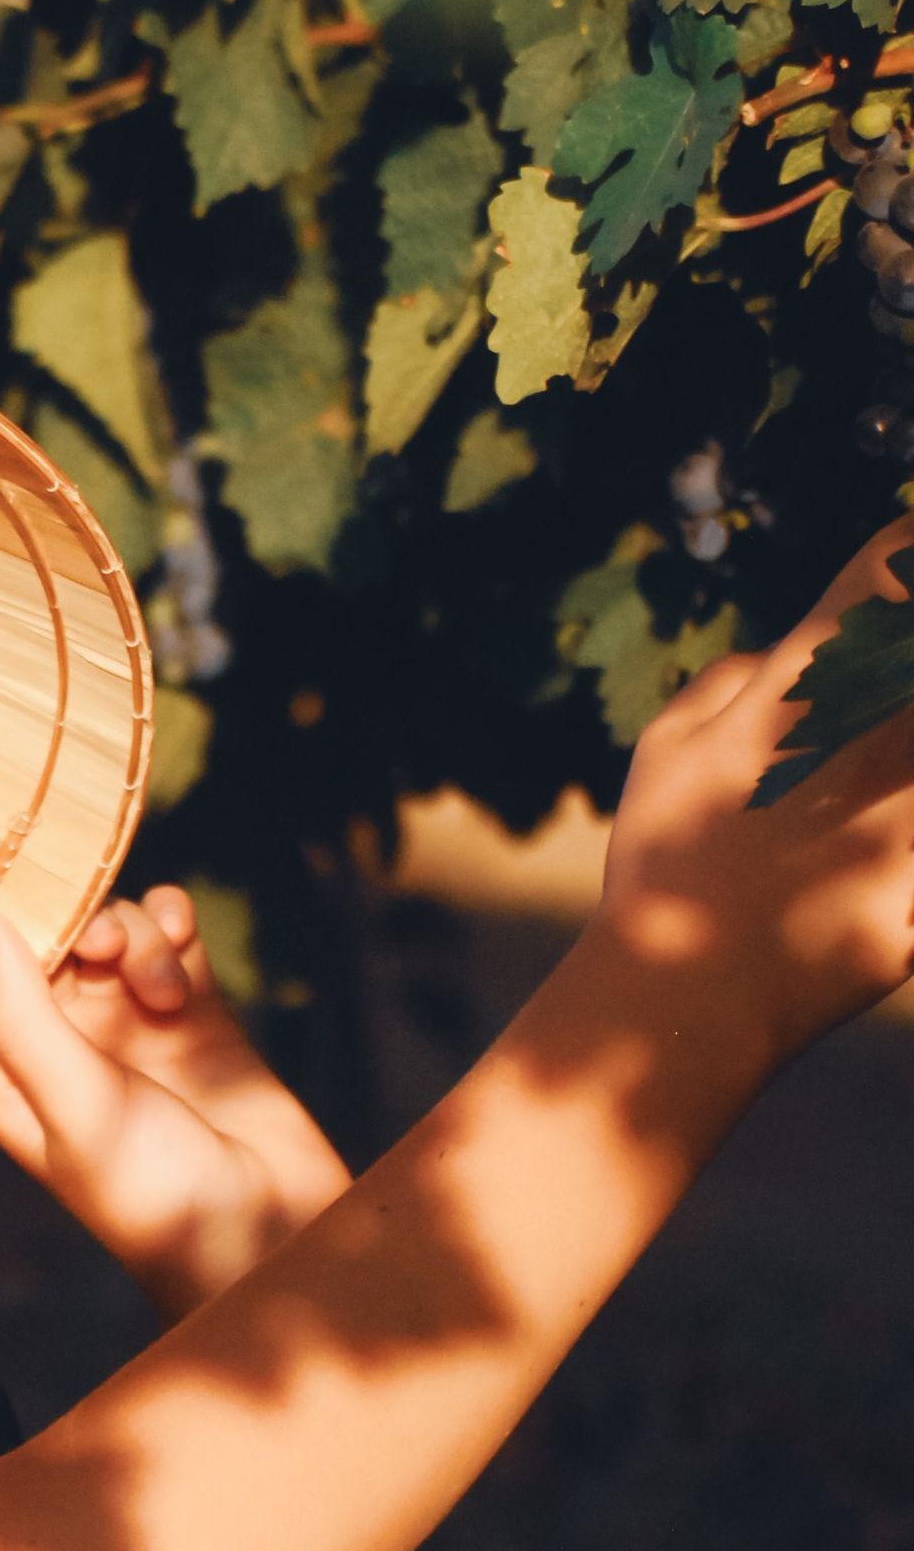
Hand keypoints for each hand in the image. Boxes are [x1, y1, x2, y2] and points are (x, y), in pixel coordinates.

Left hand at [0, 885, 350, 1318]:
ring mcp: (128, 1025)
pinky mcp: (191, 1012)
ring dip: (135, 937)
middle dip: (74, 928)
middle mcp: (59, 1048)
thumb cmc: (158, 1196)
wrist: (273, 1233)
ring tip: (167, 996)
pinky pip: (167, 936)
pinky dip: (171, 922)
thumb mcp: (77, 1105)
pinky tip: (185, 935)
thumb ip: (21, 1016)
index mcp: (8, 1080)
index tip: (2, 888)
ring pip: (108, 932)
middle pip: (43, 944)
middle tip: (106, 948)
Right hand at [595, 516, 913, 1074]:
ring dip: (913, 737)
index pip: (886, 573)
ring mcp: (898, 812)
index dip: (912, 551)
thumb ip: (724, 681)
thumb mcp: (662, 756)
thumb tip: (773, 648)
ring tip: (880, 765)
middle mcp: (857, 734)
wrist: (684, 999)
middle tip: (899, 679)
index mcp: (790, 692)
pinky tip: (886, 832)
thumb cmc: (666, 871)